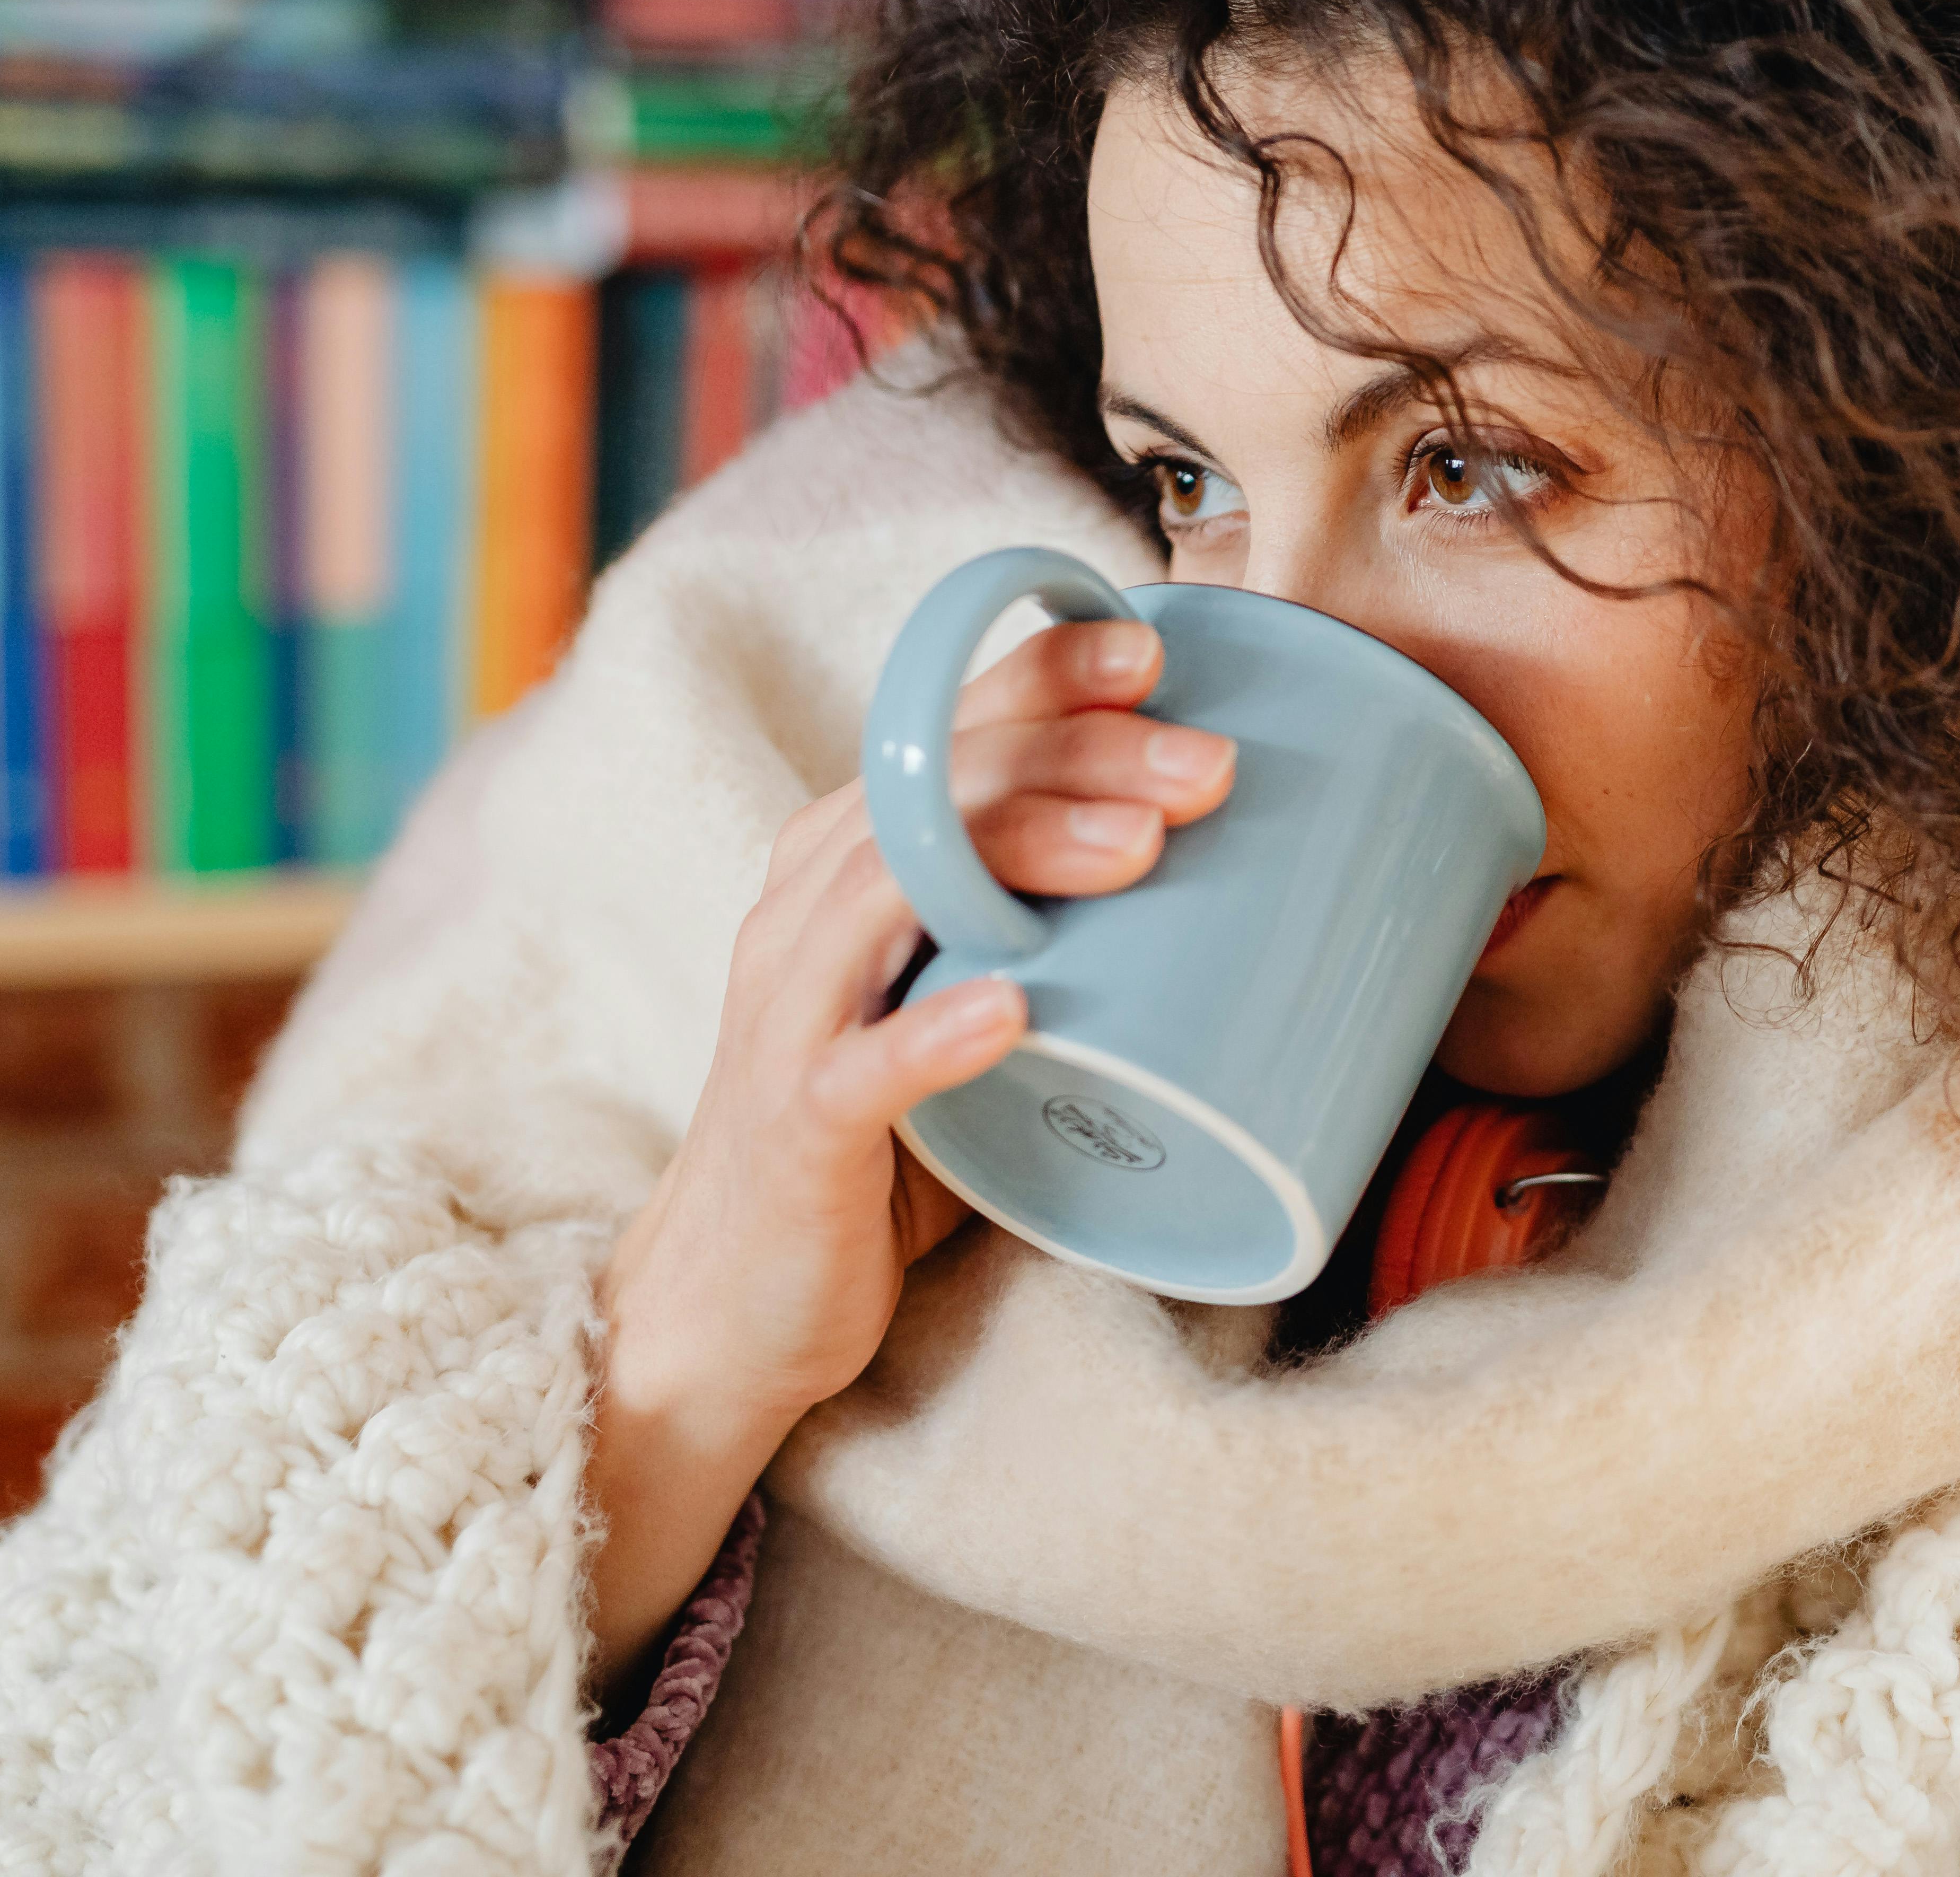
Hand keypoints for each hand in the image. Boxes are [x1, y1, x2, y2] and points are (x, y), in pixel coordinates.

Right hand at [583, 613, 1235, 1691]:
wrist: (732, 1305)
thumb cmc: (882, 1140)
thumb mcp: (962, 999)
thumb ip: (1046, 929)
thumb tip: (1227, 874)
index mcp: (849, 861)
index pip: (945, 726)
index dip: (1044, 674)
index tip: (1156, 654)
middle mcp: (806, 910)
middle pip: (940, 787)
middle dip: (1080, 756)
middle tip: (1208, 768)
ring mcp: (792, 1014)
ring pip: (898, 891)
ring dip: (1021, 857)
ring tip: (1141, 851)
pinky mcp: (796, 1127)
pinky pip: (863, 1067)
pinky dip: (939, 1033)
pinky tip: (1017, 1012)